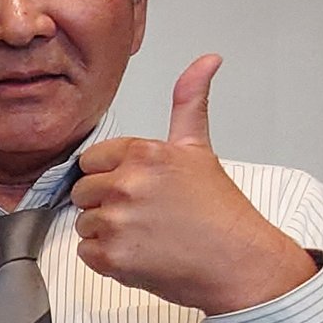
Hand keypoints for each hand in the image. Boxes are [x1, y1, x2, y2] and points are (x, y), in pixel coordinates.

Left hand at [71, 56, 316, 315]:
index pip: (92, 160)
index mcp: (143, 154)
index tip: (138, 188)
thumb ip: (189, 103)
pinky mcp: (112, 256)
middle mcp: (126, 184)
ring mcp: (117, 221)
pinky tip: (140, 254)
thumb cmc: (220, 212)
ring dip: (107, 232)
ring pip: (84, 223)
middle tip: (146, 214)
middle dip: (107, 202)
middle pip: (83, 191)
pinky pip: (86, 253)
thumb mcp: (199, 149)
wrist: (238, 263)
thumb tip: (207, 59)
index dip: (112, 175)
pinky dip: (107, 258)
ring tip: (147, 235)